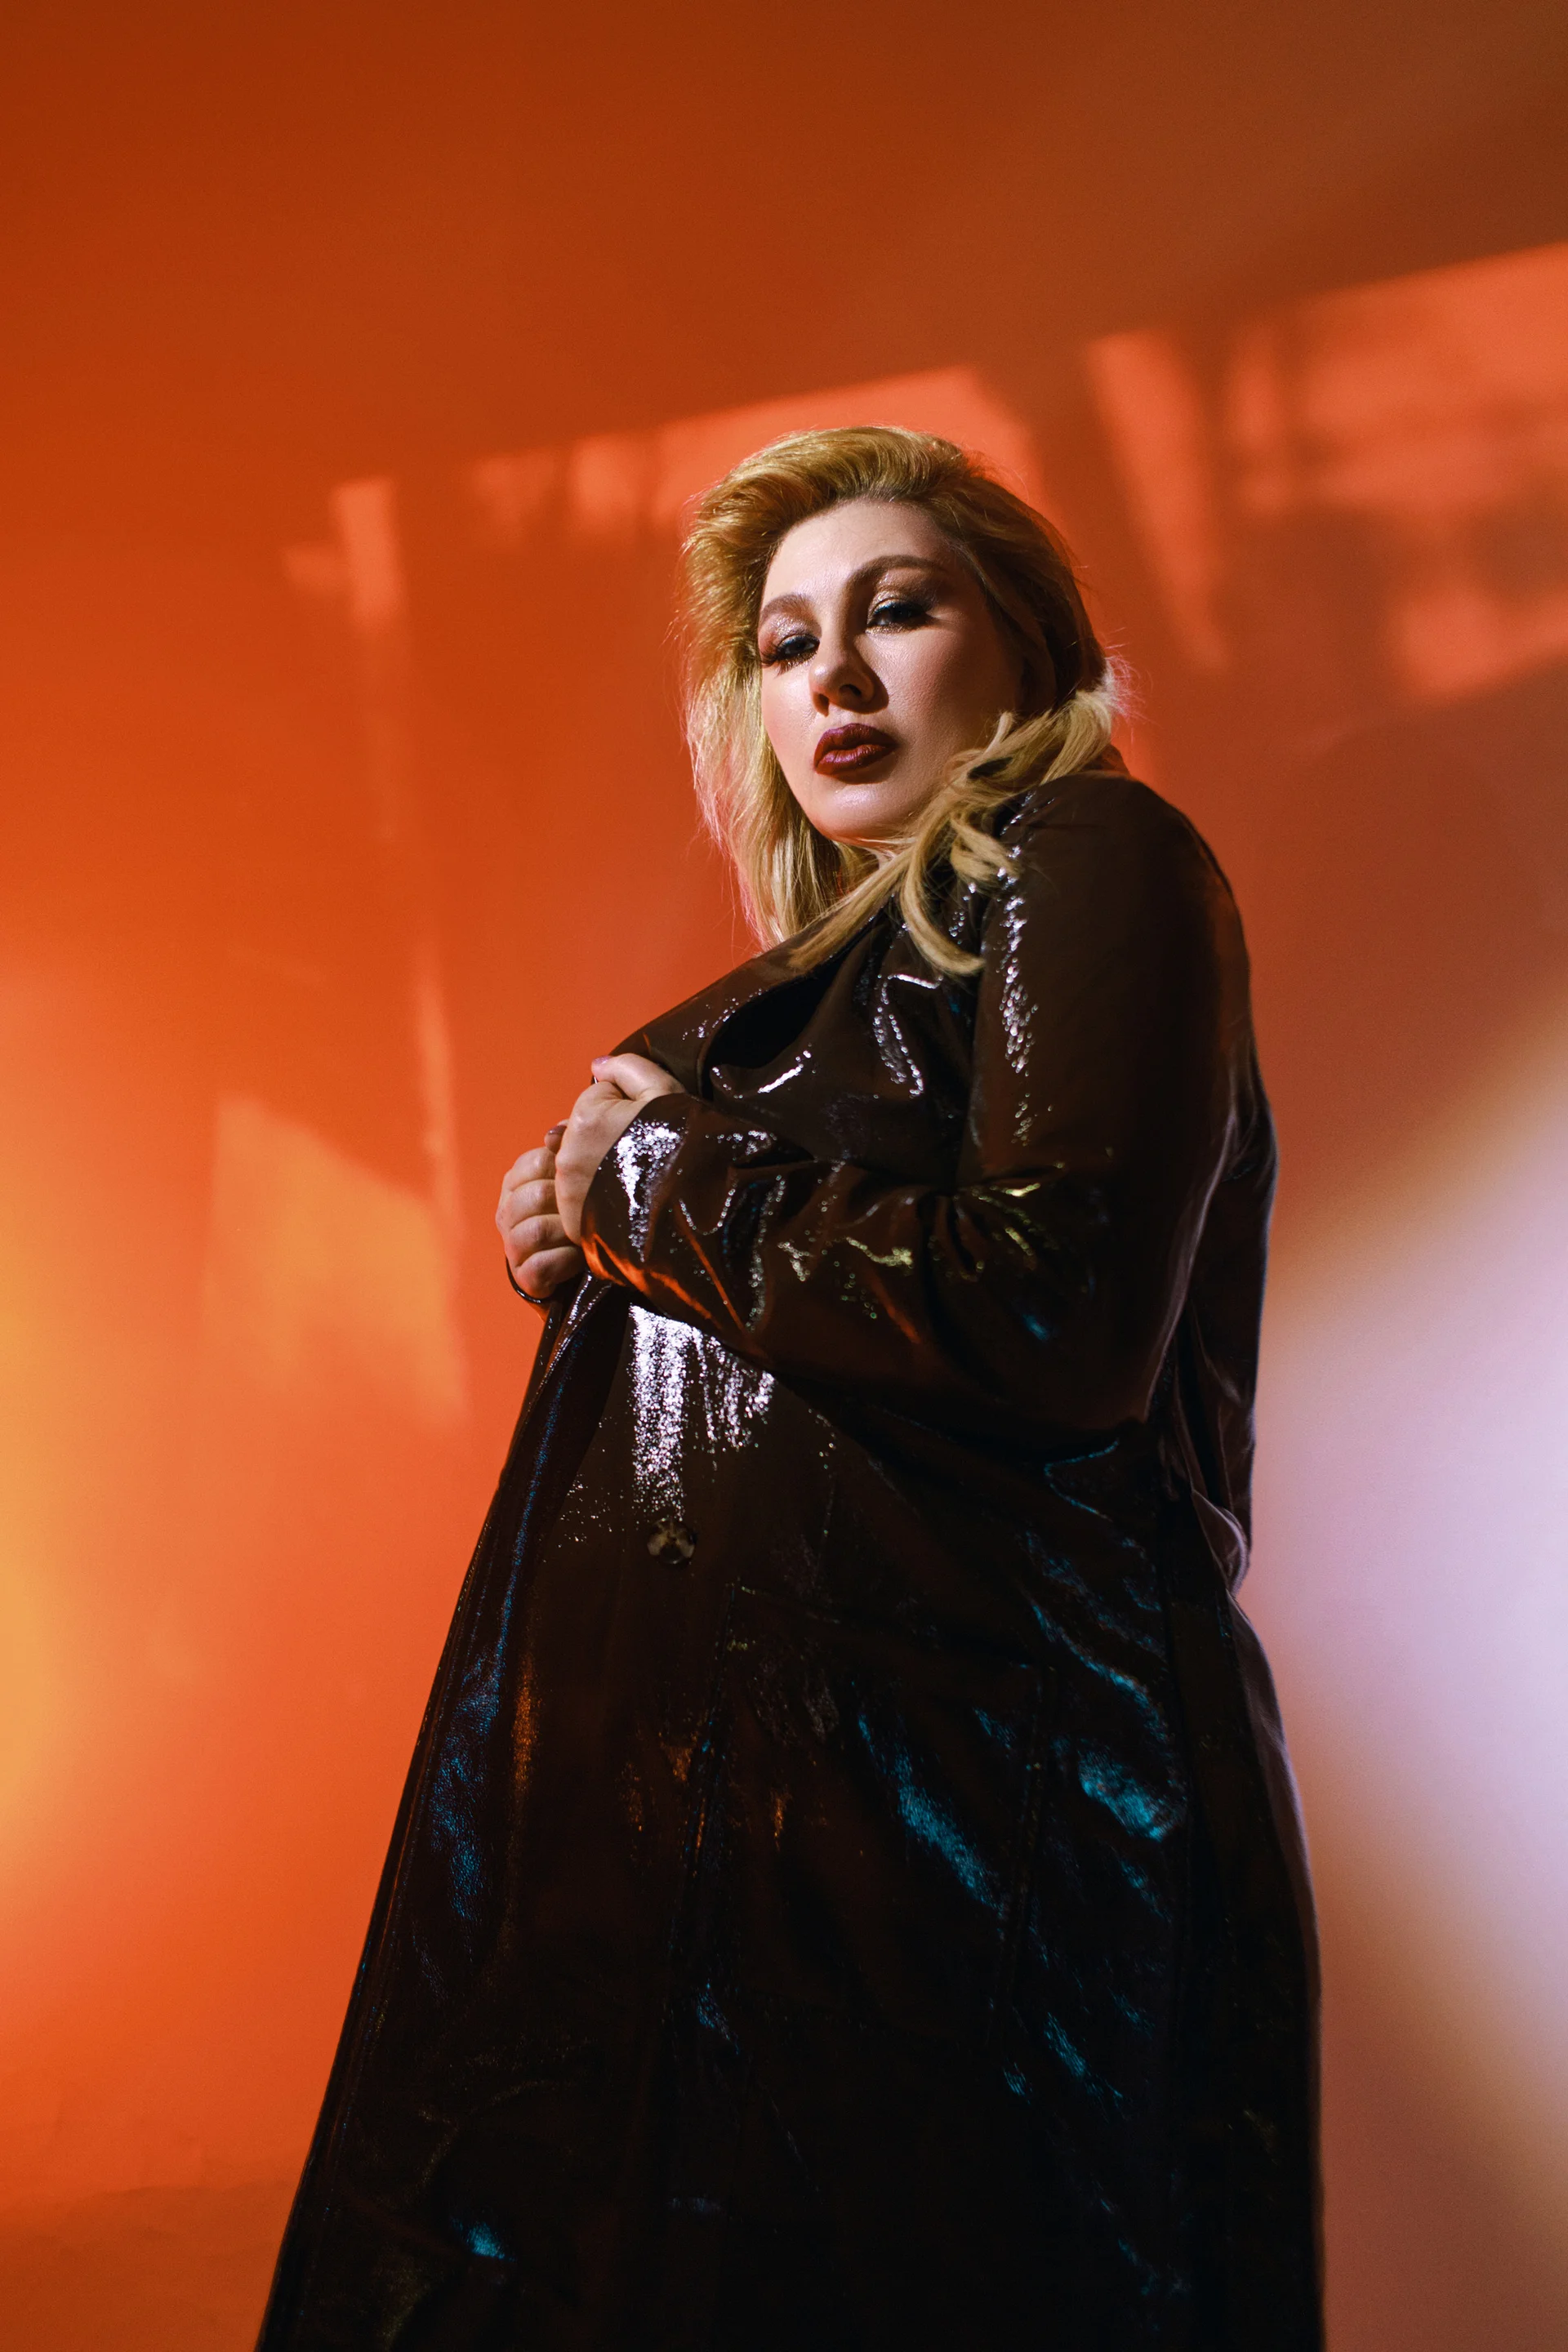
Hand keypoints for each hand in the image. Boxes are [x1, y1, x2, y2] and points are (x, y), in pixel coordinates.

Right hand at [495, 1122, 584, 1304]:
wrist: (579, 1268)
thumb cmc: (582, 1214)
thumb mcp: (577, 1178)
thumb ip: (569, 1149)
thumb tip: (558, 1131)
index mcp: (516, 1182)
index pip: (535, 1162)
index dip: (565, 1170)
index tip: (587, 1181)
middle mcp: (507, 1213)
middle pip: (534, 1196)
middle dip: (569, 1206)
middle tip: (590, 1213)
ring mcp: (512, 1246)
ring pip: (534, 1231)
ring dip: (568, 1235)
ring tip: (585, 1237)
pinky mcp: (523, 1278)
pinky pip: (538, 1266)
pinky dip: (563, 1262)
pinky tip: (577, 1260)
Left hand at [554, 1053, 686, 1240]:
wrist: (698, 1207)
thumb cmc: (684, 1145)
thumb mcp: (665, 1090)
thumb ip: (627, 1067)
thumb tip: (597, 1066)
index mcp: (585, 1118)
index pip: (598, 1098)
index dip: (626, 1108)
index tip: (647, 1125)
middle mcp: (567, 1155)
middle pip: (585, 1132)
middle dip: (607, 1137)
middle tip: (642, 1153)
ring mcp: (568, 1192)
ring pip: (580, 1165)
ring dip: (599, 1167)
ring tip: (637, 1179)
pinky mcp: (574, 1221)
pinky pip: (580, 1199)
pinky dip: (596, 1198)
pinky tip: (625, 1200)